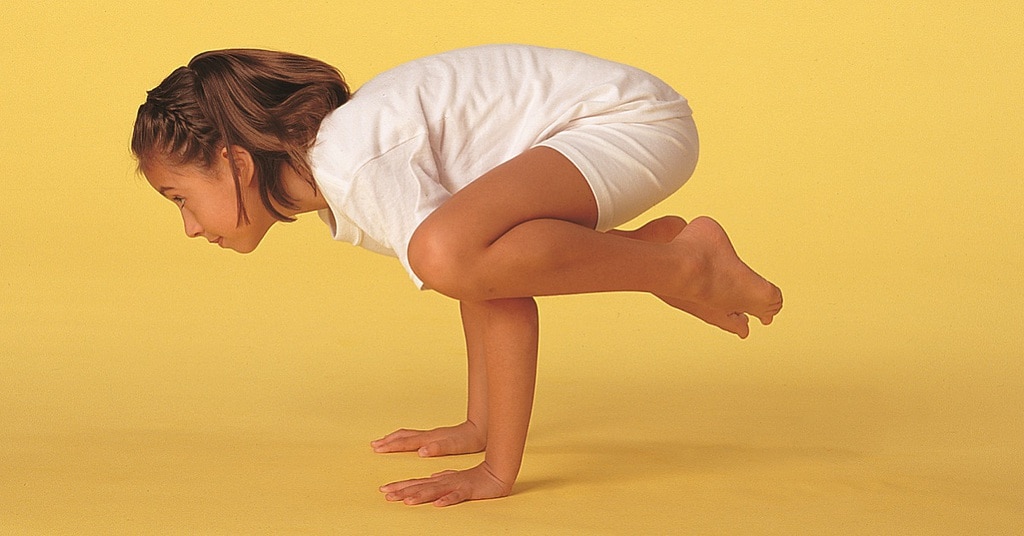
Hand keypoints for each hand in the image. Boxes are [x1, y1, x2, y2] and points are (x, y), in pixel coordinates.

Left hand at [379, 462, 511, 506]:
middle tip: (386, 495)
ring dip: (420, 496)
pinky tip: (438, 504)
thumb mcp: (455, 478)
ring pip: (434, 491)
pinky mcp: (468, 490)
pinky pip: (456, 496)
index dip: (400, 486)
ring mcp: (455, 485)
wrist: (496, 474)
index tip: (384, 490)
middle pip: (420, 487)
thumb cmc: (475, 477)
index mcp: (439, 480)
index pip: (416, 483)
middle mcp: (444, 482)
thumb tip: (430, 477)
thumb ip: (442, 477)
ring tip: (406, 501)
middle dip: (402, 491)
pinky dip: (447, 500)